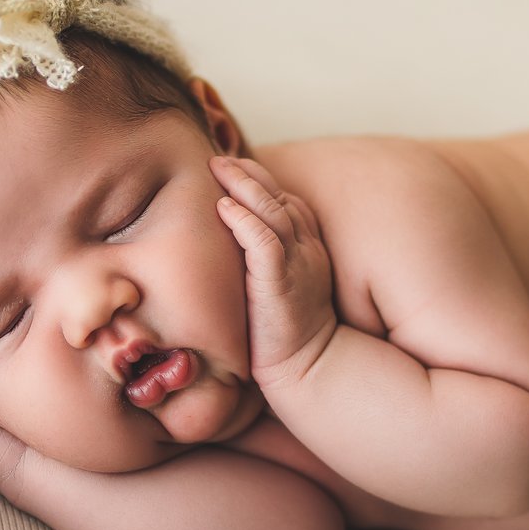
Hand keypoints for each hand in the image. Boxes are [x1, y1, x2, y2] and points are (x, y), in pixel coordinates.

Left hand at [211, 154, 335, 389]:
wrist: (309, 370)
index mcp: (309, 250)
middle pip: (280, 198)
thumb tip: (230, 249)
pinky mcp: (282, 284)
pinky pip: (265, 243)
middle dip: (250, 175)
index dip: (261, 182)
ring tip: (219, 168)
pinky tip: (223, 208)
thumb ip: (263, 264)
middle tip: (220, 158)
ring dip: (245, 187)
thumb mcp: (278, 289)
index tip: (233, 169)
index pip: (287, 203)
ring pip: (274, 212)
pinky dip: (244, 221)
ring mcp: (299, 265)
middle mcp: (308, 251)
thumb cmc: (286, 336)